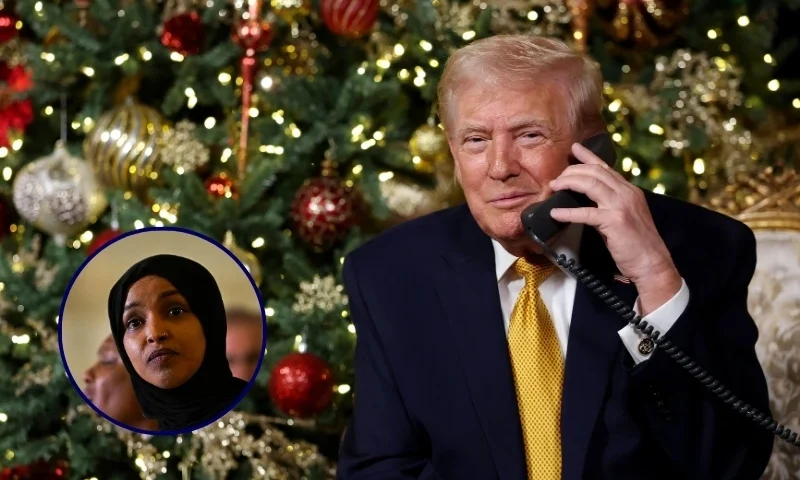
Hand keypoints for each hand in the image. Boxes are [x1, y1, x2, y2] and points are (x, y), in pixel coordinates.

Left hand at [549, 142, 681, 314]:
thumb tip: (587, 200)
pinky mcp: (615, 221)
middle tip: (557, 178)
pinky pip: (585, 213)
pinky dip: (567, 212)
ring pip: (590, 184)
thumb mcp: (625, 217)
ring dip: (568, 183)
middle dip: (572, 171)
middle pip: (594, 172)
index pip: (606, 168)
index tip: (574, 149)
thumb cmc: (636, 244)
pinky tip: (555, 213)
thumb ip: (609, 205)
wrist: (652, 264)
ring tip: (553, 187)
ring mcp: (621, 205)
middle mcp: (627, 193)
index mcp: (630, 191)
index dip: (589, 157)